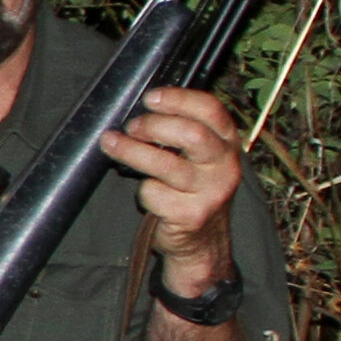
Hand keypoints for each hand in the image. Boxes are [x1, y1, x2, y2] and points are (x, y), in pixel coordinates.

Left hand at [95, 83, 246, 285]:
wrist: (202, 242)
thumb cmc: (193, 190)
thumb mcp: (201, 157)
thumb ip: (186, 130)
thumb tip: (146, 106)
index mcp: (228, 144)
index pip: (211, 110)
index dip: (179, 99)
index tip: (151, 98)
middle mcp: (224, 167)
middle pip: (191, 134)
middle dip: (154, 125)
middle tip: (132, 127)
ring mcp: (210, 193)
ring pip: (166, 165)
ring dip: (132, 150)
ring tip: (112, 143)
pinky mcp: (191, 215)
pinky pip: (155, 193)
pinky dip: (143, 189)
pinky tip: (146, 192)